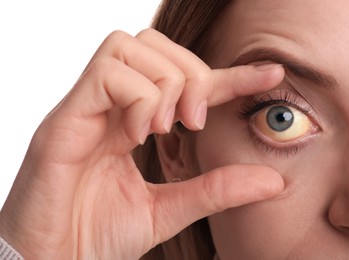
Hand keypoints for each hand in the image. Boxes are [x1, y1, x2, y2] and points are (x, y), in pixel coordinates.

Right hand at [0, 29, 284, 258]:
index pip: (184, 79)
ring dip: (163, 85)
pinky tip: (138, 134)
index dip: (231, 74)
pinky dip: (137, 100)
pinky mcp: (64, 119)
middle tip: (195, 120)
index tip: (271, 75)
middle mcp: (106, 106)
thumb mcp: (169, 210)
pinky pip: (107, 76)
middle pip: (152, 44)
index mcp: (129, 122)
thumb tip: (273, 179)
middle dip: (189, 74)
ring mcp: (84, 108)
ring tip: (165, 128)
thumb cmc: (96, 237)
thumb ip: (217, 189)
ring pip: (129, 48)